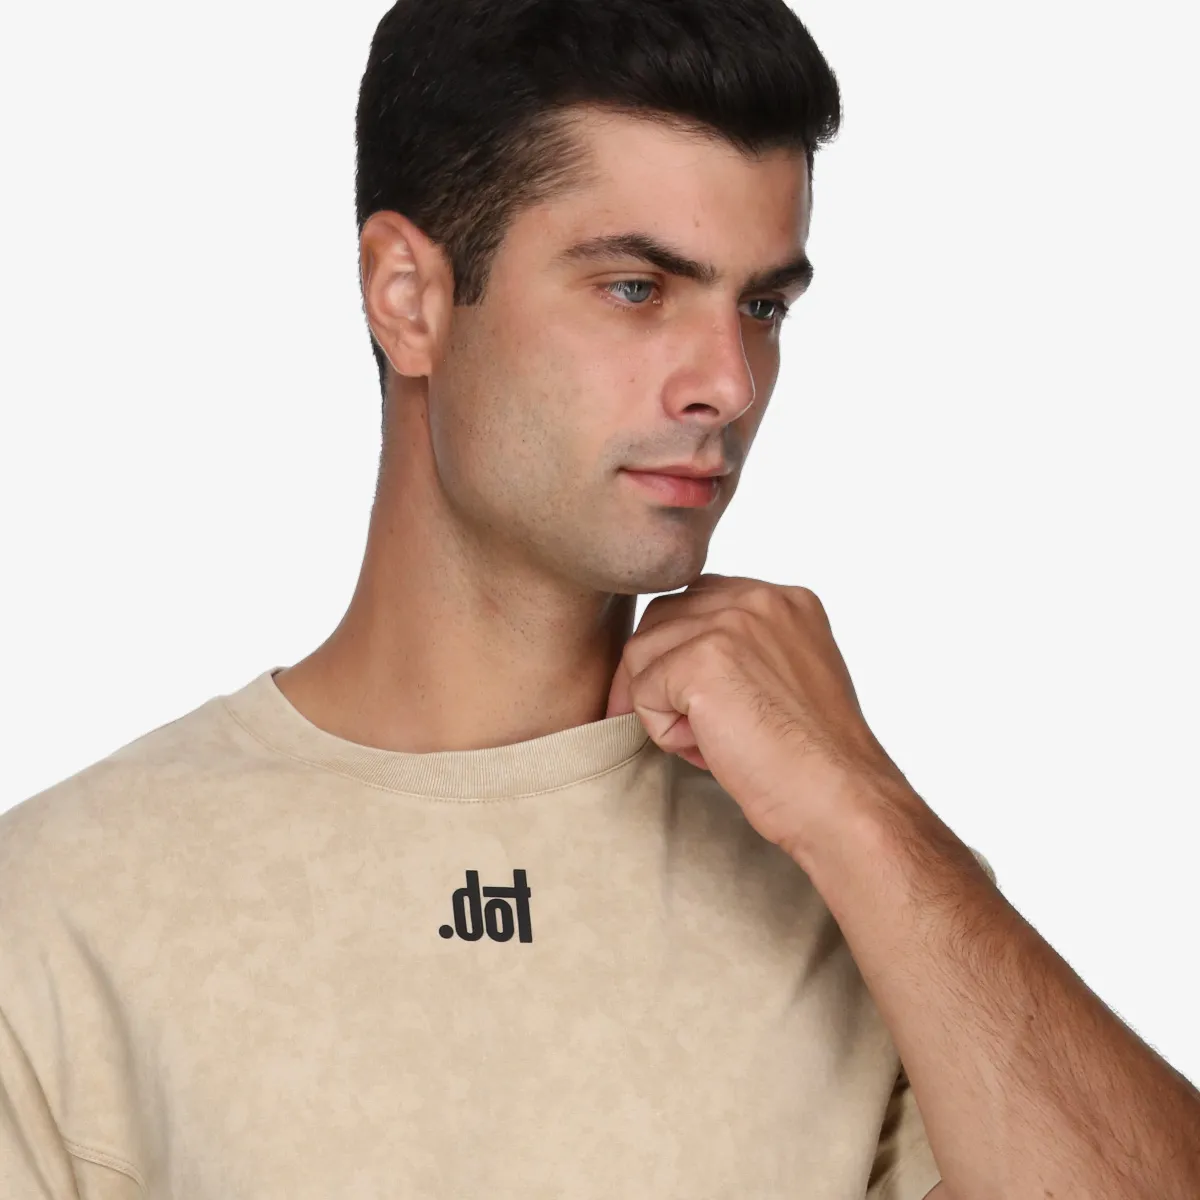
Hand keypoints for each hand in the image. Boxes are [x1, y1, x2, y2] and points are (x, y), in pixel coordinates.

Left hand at [605, 574, 911, 861]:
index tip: (699, 702)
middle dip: (659, 675)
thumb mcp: (785, 678)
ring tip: (713, 740)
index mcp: (783, 599)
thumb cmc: (812, 757)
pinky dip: (663, 732)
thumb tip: (671, 658)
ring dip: (663, 706)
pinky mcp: (702, 661)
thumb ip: (743, 650)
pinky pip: (641, 691)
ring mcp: (730, 625)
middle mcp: (758, 599)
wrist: (839, 798)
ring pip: (642, 654)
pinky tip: (710, 749)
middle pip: (660, 619)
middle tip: (697, 730)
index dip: (681, 654)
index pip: (696, 602)